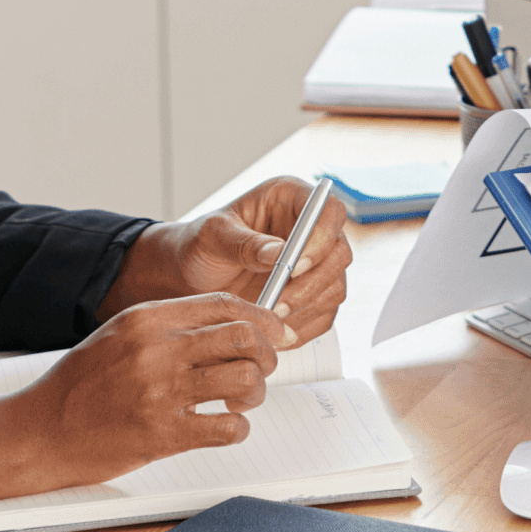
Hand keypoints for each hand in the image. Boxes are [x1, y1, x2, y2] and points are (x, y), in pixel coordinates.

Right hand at [8, 293, 284, 487]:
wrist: (38, 431)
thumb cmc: (78, 386)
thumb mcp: (121, 335)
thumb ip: (169, 325)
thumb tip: (226, 324)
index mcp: (148, 319)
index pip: (225, 305)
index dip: (261, 317)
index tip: (276, 330)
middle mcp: (157, 349)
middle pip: (243, 337)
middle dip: (266, 353)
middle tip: (264, 367)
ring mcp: (160, 391)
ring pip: (243, 379)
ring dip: (255, 392)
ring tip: (241, 400)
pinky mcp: (162, 434)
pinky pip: (226, 427)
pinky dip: (237, 428)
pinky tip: (225, 427)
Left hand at [99, 176, 351, 344]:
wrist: (191, 277)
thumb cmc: (200, 246)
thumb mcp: (212, 237)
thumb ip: (244, 243)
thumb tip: (278, 252)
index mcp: (291, 198)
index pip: (330, 211)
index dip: (322, 238)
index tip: (293, 267)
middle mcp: (311, 230)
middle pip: (340, 253)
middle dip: (313, 283)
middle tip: (279, 305)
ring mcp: (316, 264)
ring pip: (335, 287)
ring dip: (307, 309)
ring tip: (270, 322)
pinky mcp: (312, 295)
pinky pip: (324, 314)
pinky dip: (304, 327)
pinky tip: (275, 333)